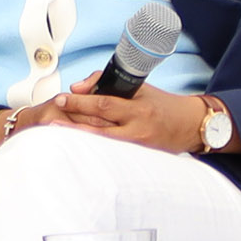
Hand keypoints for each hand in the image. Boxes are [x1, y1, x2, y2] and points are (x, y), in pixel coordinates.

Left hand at [41, 79, 215, 153]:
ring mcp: (137, 145)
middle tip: (50, 115)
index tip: (62, 98)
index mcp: (138, 107)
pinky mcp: (137, 156)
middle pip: (99, 124)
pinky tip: (75, 145)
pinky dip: (91, 146)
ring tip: (55, 130)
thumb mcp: (138, 88)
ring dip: (77, 135)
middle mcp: (138, 127)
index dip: (80, 101)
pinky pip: (110, 151)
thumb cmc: (161, 104)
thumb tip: (77, 87)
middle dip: (73, 119)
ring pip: (101, 141)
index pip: (104, 103)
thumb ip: (107, 83)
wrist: (190, 125)